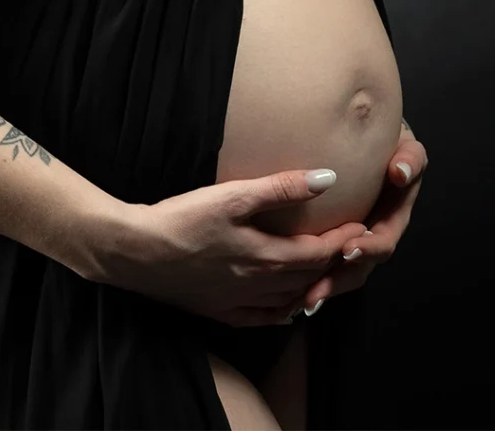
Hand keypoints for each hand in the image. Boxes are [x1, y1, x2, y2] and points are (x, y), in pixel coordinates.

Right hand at [83, 167, 366, 327]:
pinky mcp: (218, 310)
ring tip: (328, 270)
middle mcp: (257, 286)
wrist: (134, 252)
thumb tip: (328, 178)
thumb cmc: (182, 219)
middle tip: (352, 244)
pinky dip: (283, 311)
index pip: (318, 253)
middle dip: (334, 262)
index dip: (343, 239)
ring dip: (313, 286)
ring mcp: (238, 302)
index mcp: (265, 257)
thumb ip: (281, 188)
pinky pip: (262, 317)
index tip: (361, 224)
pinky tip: (288, 307)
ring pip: (289, 300)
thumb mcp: (233, 195)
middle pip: (309, 278)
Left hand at [287, 122, 428, 315]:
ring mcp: (351, 240)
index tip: (348, 250)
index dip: (368, 249)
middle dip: (337, 281)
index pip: (383, 242)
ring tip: (298, 302)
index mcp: (392, 218)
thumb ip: (411, 159)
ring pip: (338, 273)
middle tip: (315, 293)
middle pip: (358, 268)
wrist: (367, 141)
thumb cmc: (390, 144)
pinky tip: (286, 293)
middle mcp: (372, 235)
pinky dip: (306, 278)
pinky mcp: (331, 239)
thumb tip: (400, 173)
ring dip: (321, 288)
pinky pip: (321, 263)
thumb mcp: (406, 147)